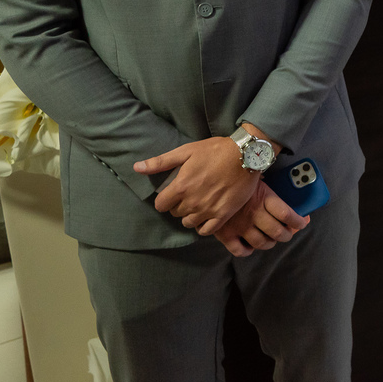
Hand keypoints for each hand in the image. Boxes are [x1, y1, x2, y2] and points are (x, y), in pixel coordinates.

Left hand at [135, 135, 257, 234]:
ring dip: (190, 215)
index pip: (161, 205)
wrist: (246, 155)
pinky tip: (206, 215)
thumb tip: (136, 168)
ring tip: (198, 204)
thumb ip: (160, 162)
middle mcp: (192, 202)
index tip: (172, 194)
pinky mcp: (223, 215)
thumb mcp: (186, 151)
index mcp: (181, 187)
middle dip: (178, 205)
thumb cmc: (215, 150)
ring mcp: (208, 210)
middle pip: (175, 214)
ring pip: (189, 223)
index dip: (164, 200)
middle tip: (189, 195)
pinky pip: (206, 231)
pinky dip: (203, 225)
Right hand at [214, 179, 310, 256]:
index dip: (299, 222)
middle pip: (278, 232)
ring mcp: (240, 225)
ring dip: (270, 243)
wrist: (208, 177)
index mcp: (264, 197)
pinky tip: (250, 246)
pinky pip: (239, 250)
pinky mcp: (225, 233)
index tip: (303, 222)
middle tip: (289, 232)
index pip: (288, 215)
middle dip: (287, 235)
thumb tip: (290, 190)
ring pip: (262, 243)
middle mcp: (254, 214)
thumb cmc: (237, 174)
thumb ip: (270, 187)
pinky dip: (247, 251)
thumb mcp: (257, 176)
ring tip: (271, 238)